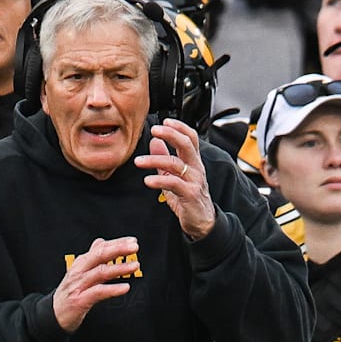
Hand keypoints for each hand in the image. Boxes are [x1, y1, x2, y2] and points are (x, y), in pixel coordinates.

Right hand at [52, 237, 139, 332]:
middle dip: (118, 249)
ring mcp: (79, 285)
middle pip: (99, 255)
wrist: (54, 314)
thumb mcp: (80, 272)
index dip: (117, 243)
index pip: (100, 248)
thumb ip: (92, 257)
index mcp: (81, 263)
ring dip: (119, 268)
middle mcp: (80, 271)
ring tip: (134, 266)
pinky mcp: (80, 300)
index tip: (132, 241)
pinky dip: (112, 289)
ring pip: (100, 272)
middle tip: (134, 247)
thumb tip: (101, 241)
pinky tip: (125, 287)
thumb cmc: (70, 292)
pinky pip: (98, 292)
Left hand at [134, 118, 215, 239]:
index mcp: (193, 161)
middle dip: (170, 134)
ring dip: (155, 160)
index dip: (179, 127)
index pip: (190, 137)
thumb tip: (154, 141)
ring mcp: (194, 180)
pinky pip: (174, 184)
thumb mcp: (174, 175)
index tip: (165, 120)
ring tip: (138, 161)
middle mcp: (196, 168)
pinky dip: (159, 180)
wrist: (201, 221)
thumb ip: (165, 158)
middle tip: (154, 130)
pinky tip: (147, 180)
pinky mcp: (190, 194)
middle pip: (186, 144)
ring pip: (176, 164)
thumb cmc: (188, 197)